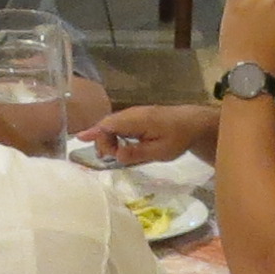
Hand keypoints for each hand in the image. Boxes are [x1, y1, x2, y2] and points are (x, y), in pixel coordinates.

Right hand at [74, 103, 209, 166]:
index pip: (109, 124)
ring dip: (108, 140)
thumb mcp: (160, 151)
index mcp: (137, 120)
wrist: (193, 123)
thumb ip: (137, 153)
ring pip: (112, 125)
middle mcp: (132, 114)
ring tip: (112, 155)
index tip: (81, 140)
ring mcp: (134, 114)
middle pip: (107, 125)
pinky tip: (118, 148)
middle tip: (110, 158)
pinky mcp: (136, 118)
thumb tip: (116, 155)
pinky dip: (114, 136)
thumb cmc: (178, 138)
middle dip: (103, 141)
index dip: (94, 132)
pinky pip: (119, 125)